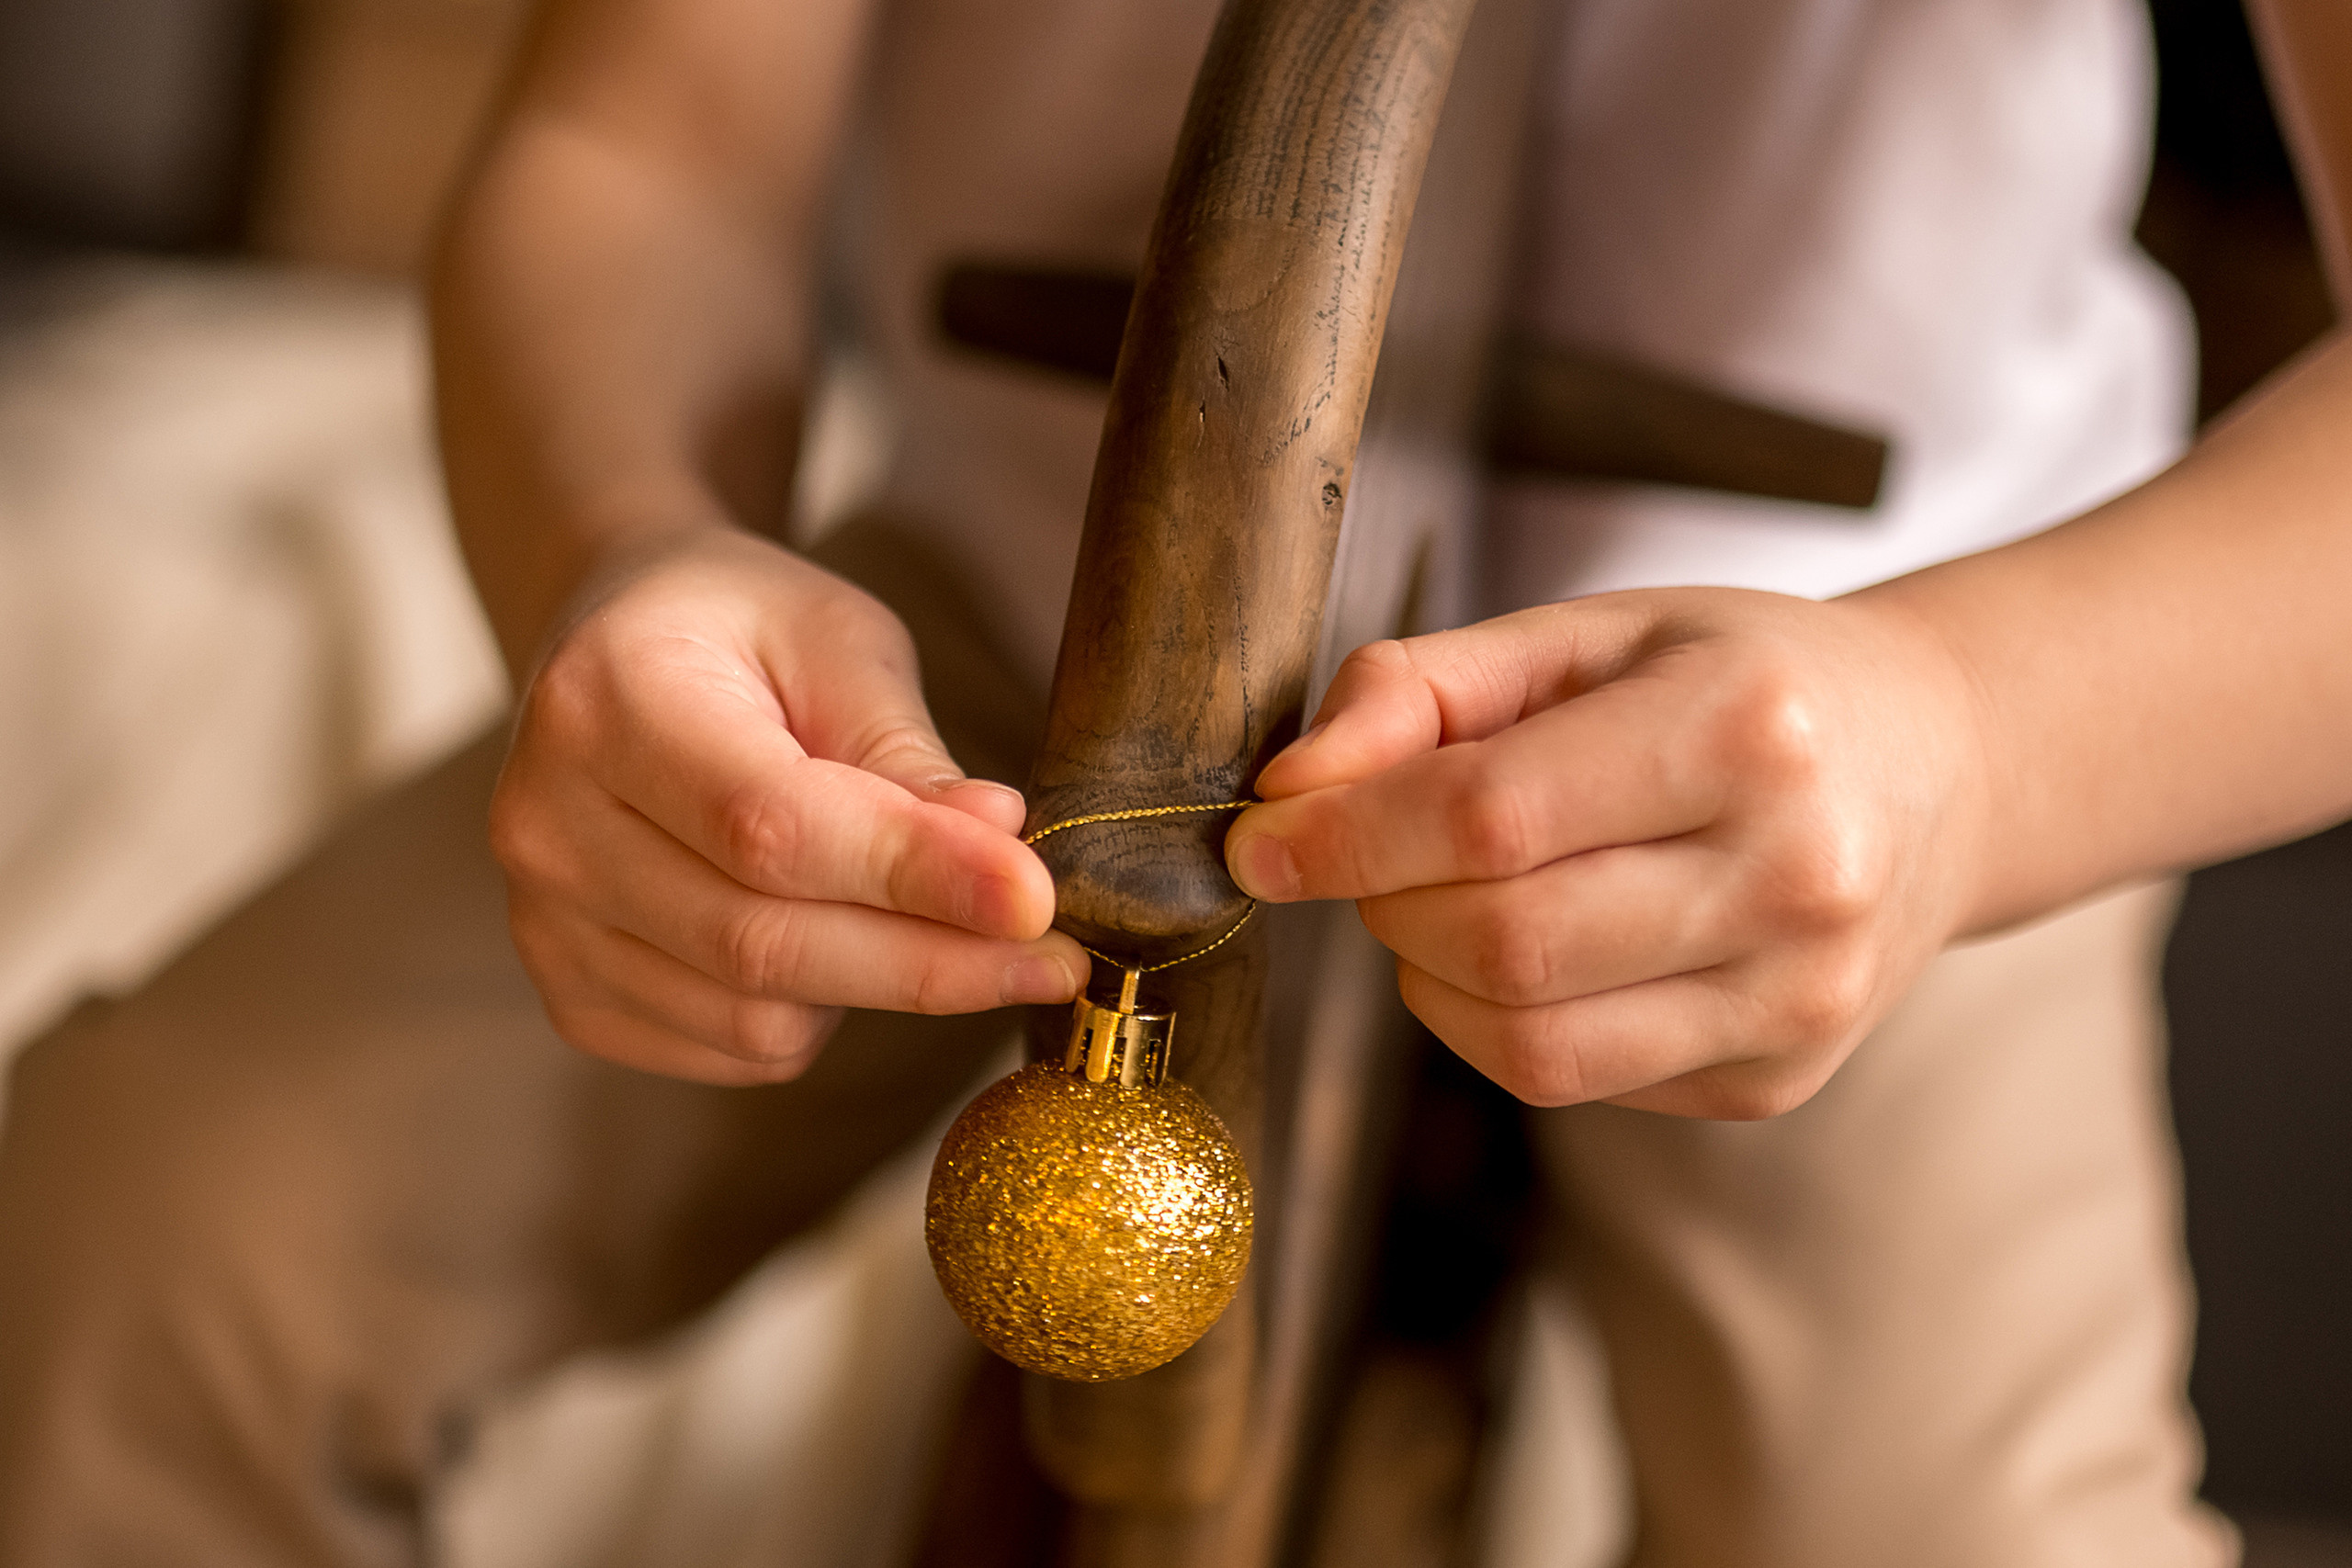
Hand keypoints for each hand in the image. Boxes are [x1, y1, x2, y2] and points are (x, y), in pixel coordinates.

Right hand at [490, 526, 1086, 1084]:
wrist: (621, 649)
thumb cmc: (748, 634)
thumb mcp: (841, 642)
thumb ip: (910, 756)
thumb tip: (1004, 865)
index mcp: (605, 701)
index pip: (771, 826)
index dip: (913, 875)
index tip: (1037, 901)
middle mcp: (545, 824)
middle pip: (763, 944)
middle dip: (931, 963)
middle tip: (1055, 959)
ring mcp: (543, 922)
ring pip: (755, 1019)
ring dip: (877, 985)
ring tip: (917, 907)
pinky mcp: (571, 994)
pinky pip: (731, 1051)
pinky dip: (815, 1014)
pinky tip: (834, 933)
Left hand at [1223, 590, 1989, 1117]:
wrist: (1933, 769)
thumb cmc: (1733, 682)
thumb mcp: (1584, 631)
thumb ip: (1421, 688)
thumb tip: (1287, 788)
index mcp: (1746, 729)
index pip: (1491, 816)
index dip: (1343, 837)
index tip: (1258, 839)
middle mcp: (1797, 876)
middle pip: (1502, 942)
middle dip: (1385, 903)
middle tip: (1374, 853)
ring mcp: (1799, 998)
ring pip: (1528, 1044)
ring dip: (1430, 976)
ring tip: (1448, 900)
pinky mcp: (1777, 1081)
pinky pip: (1574, 1080)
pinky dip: (1499, 1022)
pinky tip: (1532, 950)